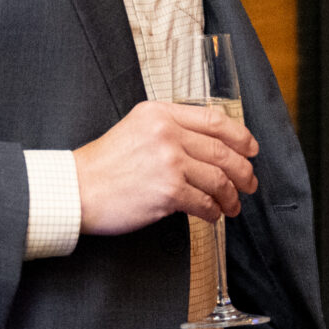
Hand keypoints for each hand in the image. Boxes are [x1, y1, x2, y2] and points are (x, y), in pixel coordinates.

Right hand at [73, 101, 258, 235]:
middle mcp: (167, 133)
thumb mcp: (136, 128)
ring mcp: (169, 162)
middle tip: (249, 183)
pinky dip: (213, 211)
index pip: (215, 120)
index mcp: (161, 113)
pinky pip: (204, 202)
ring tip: (232, 205)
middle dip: (243, 171)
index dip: (240, 136)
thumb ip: (170, 129)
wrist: (78, 189)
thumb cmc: (104, 164)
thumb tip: (209, 146)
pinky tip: (212, 215)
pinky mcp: (167, 191)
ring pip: (218, 179)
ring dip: (230, 196)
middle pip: (223, 151)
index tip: (250, 149)